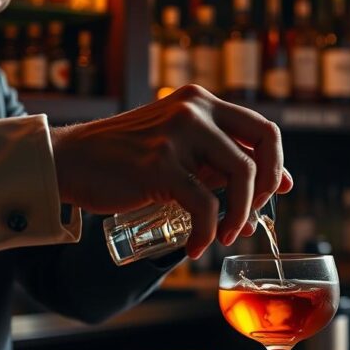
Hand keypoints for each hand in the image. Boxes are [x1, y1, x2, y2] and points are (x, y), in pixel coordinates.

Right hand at [50, 85, 292, 258]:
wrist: (69, 160)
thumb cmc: (126, 160)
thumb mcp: (180, 149)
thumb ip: (221, 159)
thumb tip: (280, 182)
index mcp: (202, 103)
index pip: (262, 129)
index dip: (275, 165)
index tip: (272, 194)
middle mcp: (194, 110)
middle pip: (262, 147)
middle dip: (266, 188)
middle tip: (250, 217)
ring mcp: (177, 134)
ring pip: (241, 176)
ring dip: (241, 215)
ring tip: (225, 236)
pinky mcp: (160, 164)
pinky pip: (205, 205)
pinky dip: (207, 233)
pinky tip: (196, 246)